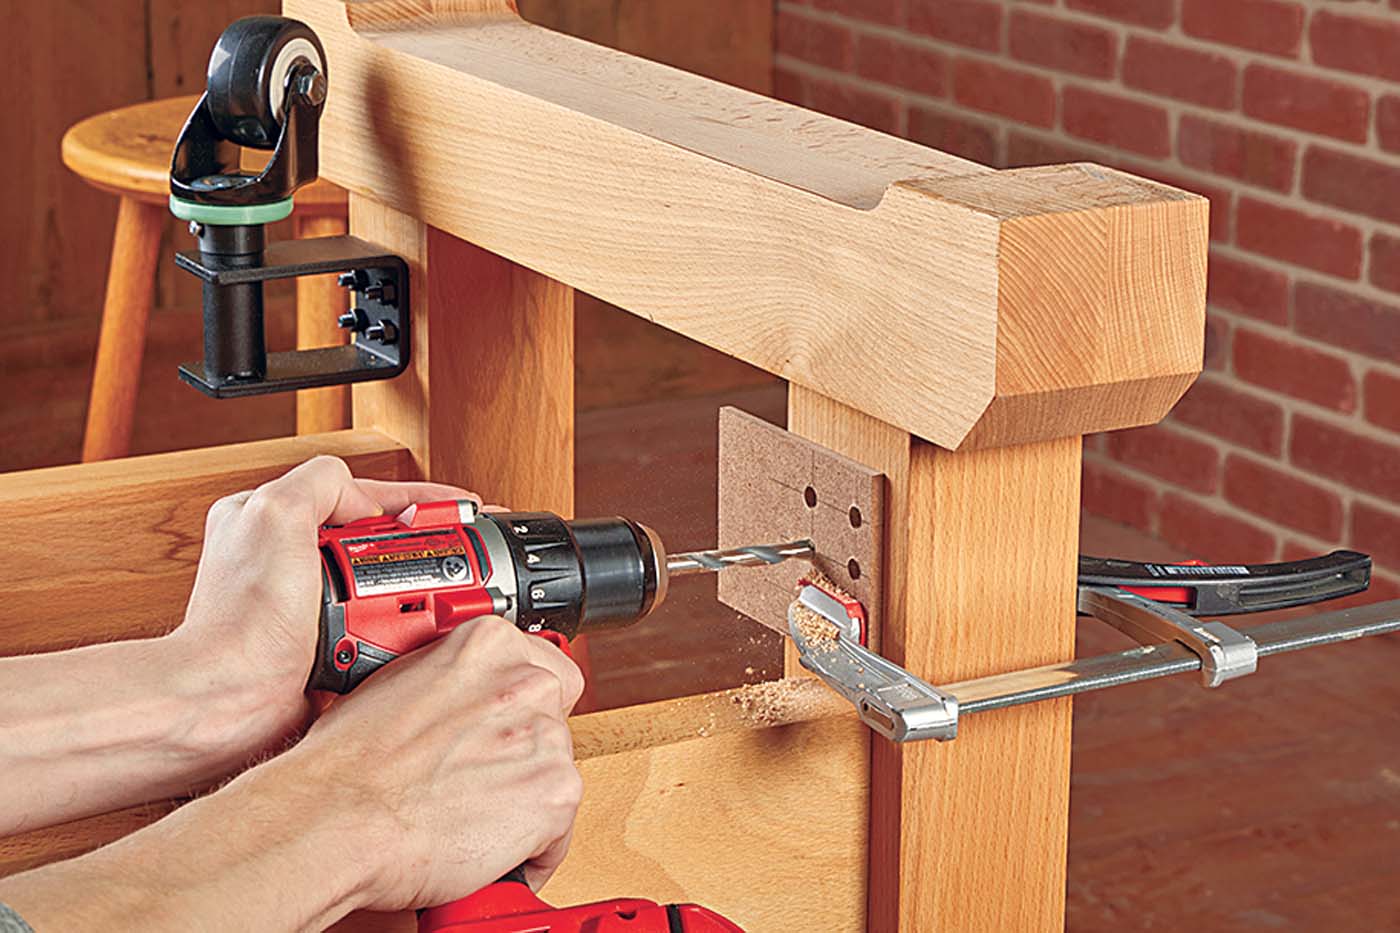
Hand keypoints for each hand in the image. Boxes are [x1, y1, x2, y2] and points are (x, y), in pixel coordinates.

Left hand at [164, 455, 474, 770]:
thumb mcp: (275, 514)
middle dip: (429, 548)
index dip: (419, 502)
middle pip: (383, 543)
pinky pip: (383, 633)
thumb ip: (321, 482)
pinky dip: (407, 633)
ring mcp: (312, 611)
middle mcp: (293, 564)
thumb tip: (368, 495)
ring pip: (389, 589)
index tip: (460, 510)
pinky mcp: (328, 650)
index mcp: (276, 522)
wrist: (227, 700)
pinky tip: (426, 634)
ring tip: (453, 597)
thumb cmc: (238, 620)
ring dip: (424, 594)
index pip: (365, 498)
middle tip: (468, 556)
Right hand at [281, 615, 585, 909]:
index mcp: (489, 645)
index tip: (512, 729)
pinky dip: (531, 849)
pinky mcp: (555, 794)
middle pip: (554, 722)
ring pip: (555, 773)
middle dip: (523, 754)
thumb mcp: (401, 683)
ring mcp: (546, 737)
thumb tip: (462, 700)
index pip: (543, 669)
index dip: (524, 710)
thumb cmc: (350, 762)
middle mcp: (526, 683)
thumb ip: (452, 682)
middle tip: (482, 779)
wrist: (339, 816)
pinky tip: (489, 848)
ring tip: (472, 817)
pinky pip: (558, 831)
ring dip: (523, 799)